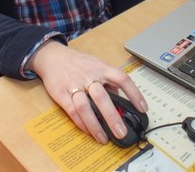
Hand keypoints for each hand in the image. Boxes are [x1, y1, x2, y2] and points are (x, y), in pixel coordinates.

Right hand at [27, 40, 147, 144]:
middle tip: (121, 132)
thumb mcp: (97, 65)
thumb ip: (109, 81)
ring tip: (104, 138)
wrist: (52, 57)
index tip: (142, 108)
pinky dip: (81, 123)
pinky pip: (72, 111)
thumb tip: (121, 101)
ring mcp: (74, 85)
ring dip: (95, 125)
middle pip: (103, 97)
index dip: (134, 93)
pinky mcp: (61, 94)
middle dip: (113, 117)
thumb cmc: (78, 63)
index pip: (122, 79)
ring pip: (85, 107)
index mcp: (101, 68)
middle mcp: (89, 76)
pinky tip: (89, 132)